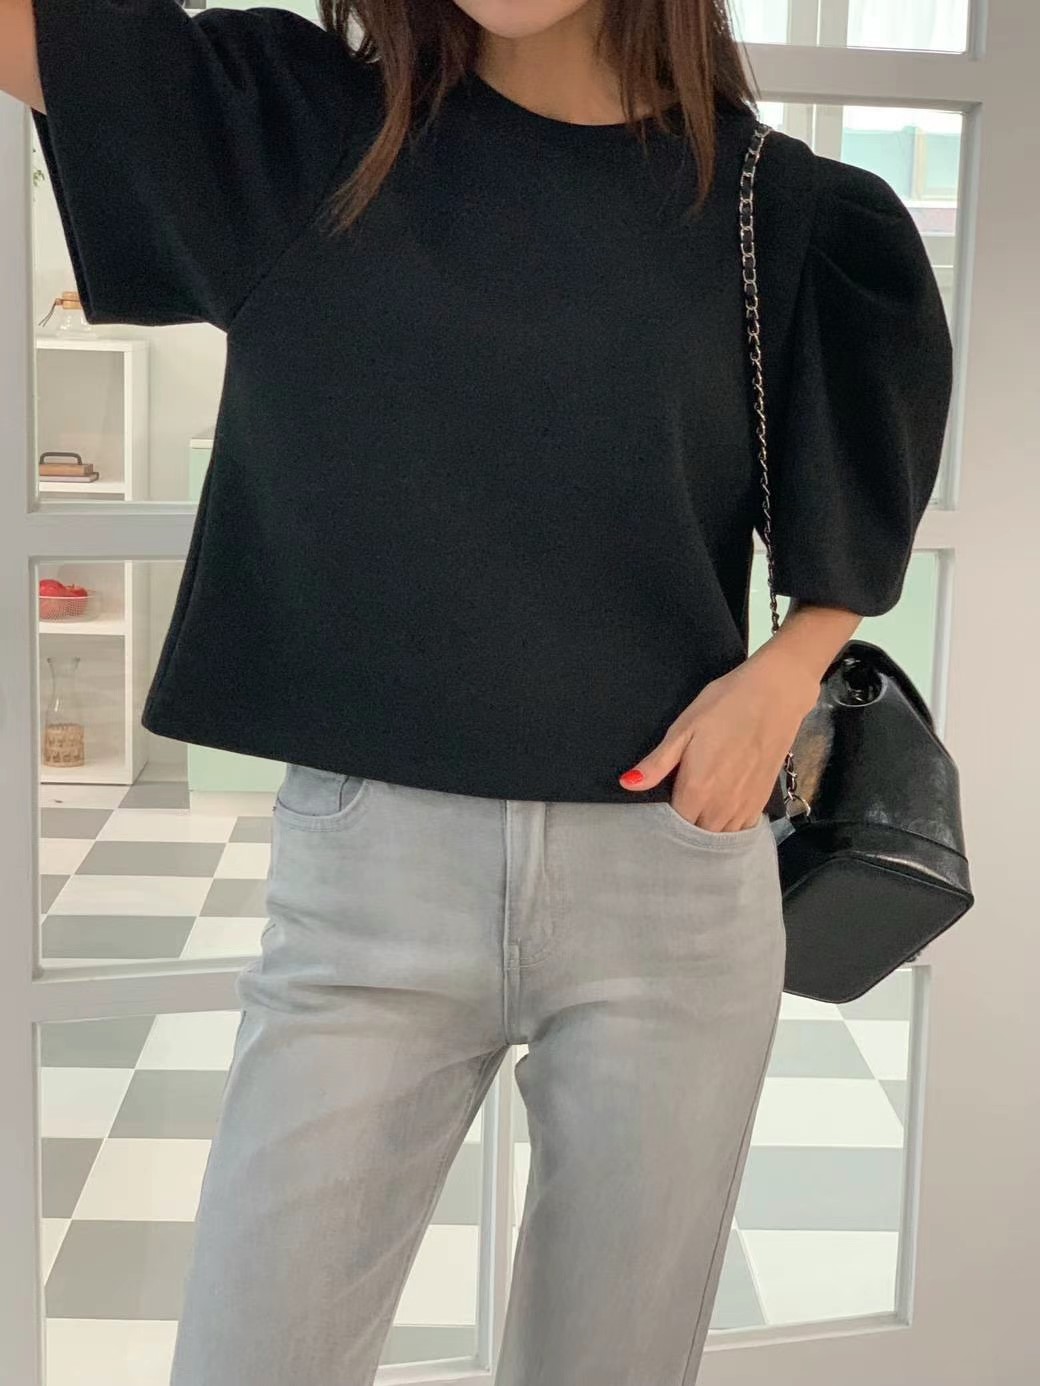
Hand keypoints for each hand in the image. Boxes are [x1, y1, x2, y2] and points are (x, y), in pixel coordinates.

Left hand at [618, 647, 819, 830]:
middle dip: (682, 830)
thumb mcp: (684, 728)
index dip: (662, 821)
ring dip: (705, 831)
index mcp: (697, 789)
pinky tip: (720, 812)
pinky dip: (728, 828)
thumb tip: (627, 784)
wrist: (776, 694)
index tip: (656, 810)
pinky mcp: (762, 800)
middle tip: (675, 809)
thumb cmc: (725, 705)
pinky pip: (741, 830)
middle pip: (695, 836)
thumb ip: (657, 763)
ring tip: (696, 812)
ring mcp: (744, 805)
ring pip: (719, 836)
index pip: (673, 825)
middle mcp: (721, 806)